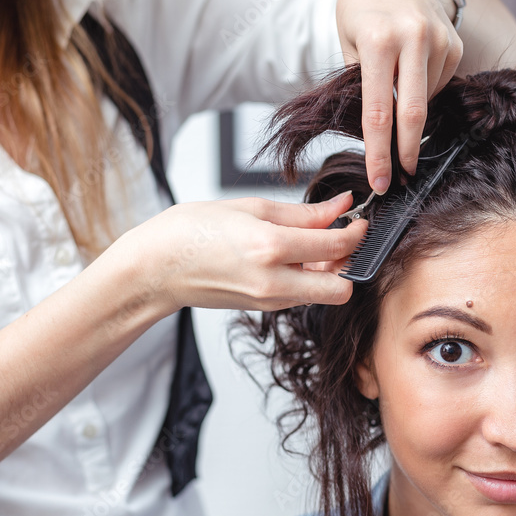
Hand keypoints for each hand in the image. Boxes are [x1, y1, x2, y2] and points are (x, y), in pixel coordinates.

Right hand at [123, 191, 366, 313]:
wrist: (155, 268)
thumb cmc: (191, 230)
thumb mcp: (250, 208)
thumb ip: (302, 213)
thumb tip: (341, 208)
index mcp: (269, 248)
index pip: (336, 247)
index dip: (357, 232)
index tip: (359, 219)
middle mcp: (273, 282)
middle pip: (341, 288)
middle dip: (349, 263)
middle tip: (341, 238)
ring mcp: (269, 300)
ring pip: (323, 294)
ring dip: (329, 271)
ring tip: (311, 244)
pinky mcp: (265, 308)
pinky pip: (303, 296)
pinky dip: (308, 278)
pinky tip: (293, 257)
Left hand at [336, 0, 463, 191]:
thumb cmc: (365, 7)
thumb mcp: (348, 39)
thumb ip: (360, 82)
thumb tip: (374, 131)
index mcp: (378, 41)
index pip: (378, 113)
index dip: (379, 154)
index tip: (378, 180)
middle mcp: (413, 40)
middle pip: (413, 115)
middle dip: (406, 152)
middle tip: (401, 177)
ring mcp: (439, 42)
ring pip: (425, 102)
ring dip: (410, 113)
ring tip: (396, 91)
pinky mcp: (454, 46)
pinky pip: (438, 86)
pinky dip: (423, 91)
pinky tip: (411, 73)